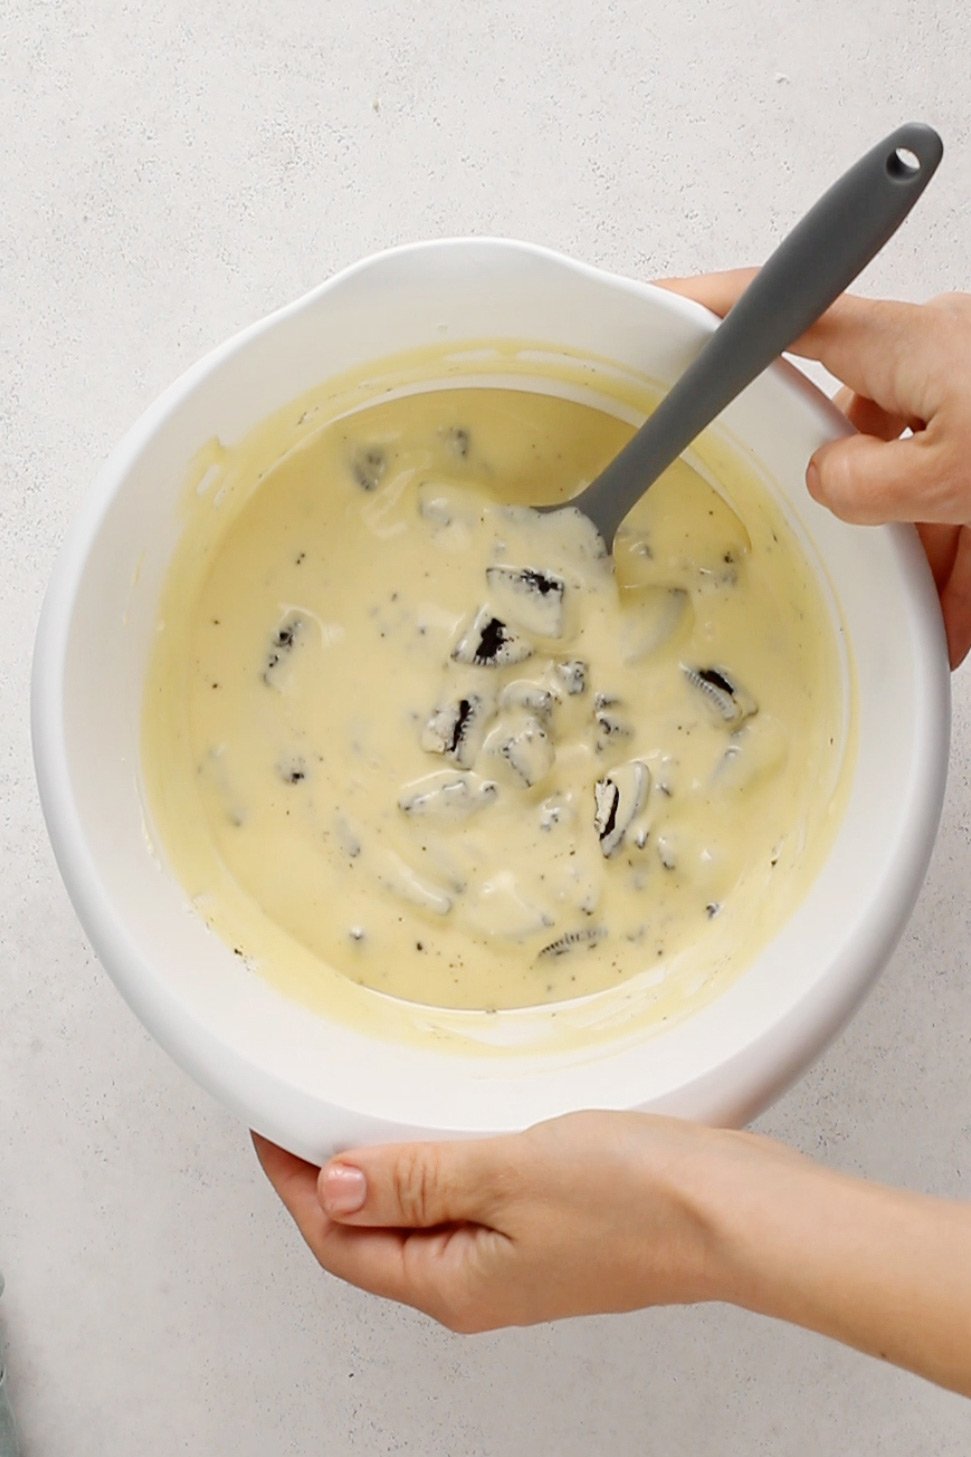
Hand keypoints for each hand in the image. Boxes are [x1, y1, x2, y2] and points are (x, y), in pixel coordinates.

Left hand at [253, 1112, 778, 1330]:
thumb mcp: (508, 1173)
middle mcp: (479, 1283)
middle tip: (305, 1111)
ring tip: (363, 1109)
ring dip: (387, 1167)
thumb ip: (417, 1178)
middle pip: (373, 1235)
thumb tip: (336, 1185)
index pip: (341, 1241)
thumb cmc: (643, 1201)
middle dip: (331, 1177)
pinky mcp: (549, 1229)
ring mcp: (516, 1259)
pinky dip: (440, 1161)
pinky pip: (466, 1199)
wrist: (740, 1213)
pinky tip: (449, 1122)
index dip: (297, 1184)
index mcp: (456, 1284)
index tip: (271, 1127)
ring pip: (420, 1215)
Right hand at [659, 270, 970, 667]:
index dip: (717, 307)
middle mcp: (945, 369)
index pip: (790, 313)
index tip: (662, 308)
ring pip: (926, 486)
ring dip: (931, 555)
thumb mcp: (962, 472)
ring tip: (942, 612)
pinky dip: (967, 571)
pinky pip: (969, 512)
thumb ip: (875, 483)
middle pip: (866, 433)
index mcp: (913, 350)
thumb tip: (831, 485)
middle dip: (868, 506)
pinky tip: (964, 622)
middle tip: (866, 554)